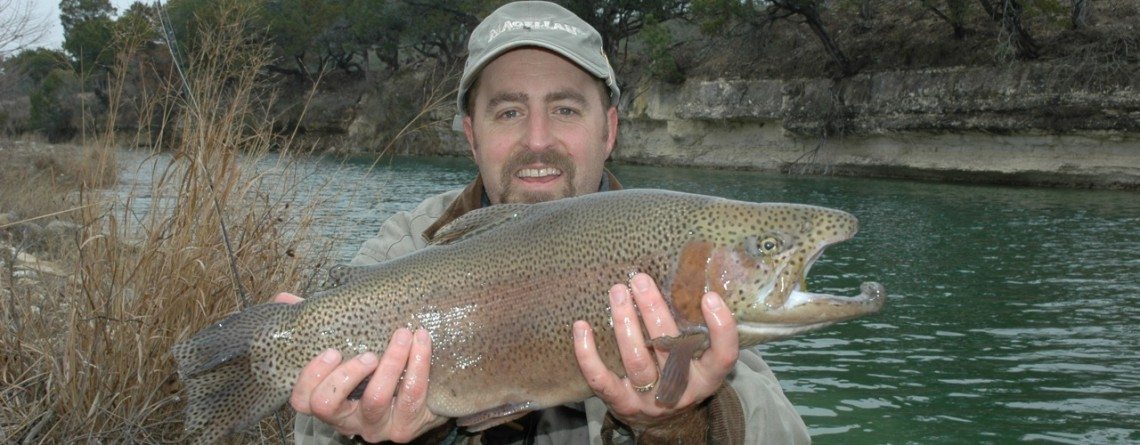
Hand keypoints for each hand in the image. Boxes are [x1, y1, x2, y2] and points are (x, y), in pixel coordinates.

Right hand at [273, 293, 446, 442]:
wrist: (423, 398)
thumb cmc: (375, 369)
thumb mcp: (347, 349)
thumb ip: (315, 327)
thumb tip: (283, 299)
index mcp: (328, 402)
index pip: (302, 400)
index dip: (312, 377)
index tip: (333, 350)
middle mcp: (346, 420)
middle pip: (327, 405)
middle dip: (346, 374)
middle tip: (368, 352)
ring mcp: (375, 426)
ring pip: (375, 399)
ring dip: (390, 362)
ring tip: (403, 335)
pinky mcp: (404, 427)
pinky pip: (412, 395)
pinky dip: (418, 363)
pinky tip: (421, 340)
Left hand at [571, 274, 739, 429]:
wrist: (663, 423)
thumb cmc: (680, 376)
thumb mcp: (696, 359)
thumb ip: (692, 329)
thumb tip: (675, 278)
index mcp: (706, 378)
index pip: (723, 356)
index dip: (721, 329)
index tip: (709, 297)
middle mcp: (681, 390)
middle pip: (670, 349)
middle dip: (653, 310)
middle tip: (640, 280)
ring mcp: (650, 400)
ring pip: (636, 360)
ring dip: (624, 323)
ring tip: (618, 293)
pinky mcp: (622, 404)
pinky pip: (601, 379)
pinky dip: (588, 353)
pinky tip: (581, 327)